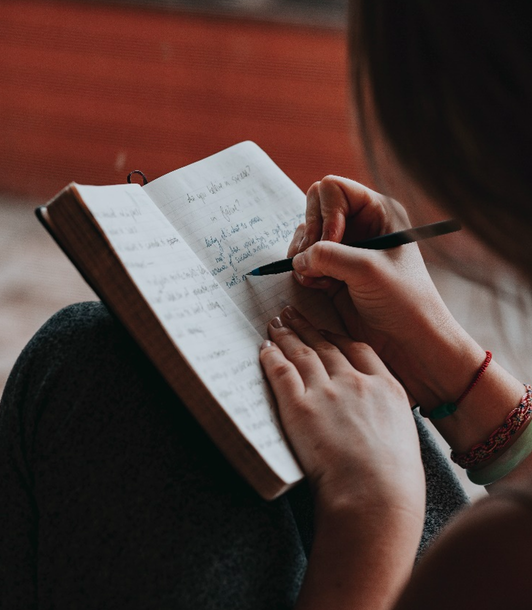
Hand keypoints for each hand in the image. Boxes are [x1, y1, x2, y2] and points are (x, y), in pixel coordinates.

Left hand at [260, 305, 425, 517]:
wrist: (375, 497)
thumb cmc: (394, 480)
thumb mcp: (403, 437)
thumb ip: (384, 417)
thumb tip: (371, 420)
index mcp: (385, 386)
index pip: (357, 349)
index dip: (336, 335)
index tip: (325, 330)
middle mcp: (355, 381)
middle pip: (325, 345)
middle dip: (306, 327)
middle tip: (292, 314)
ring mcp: (327, 391)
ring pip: (302, 352)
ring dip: (286, 335)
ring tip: (276, 323)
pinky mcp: (299, 407)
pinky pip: (281, 372)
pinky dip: (271, 357)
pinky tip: (265, 349)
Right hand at [287, 176, 482, 409]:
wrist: (409, 340)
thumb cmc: (403, 300)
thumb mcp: (367, 270)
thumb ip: (328, 255)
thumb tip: (298, 258)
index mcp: (378, 211)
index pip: (333, 189)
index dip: (326, 213)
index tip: (333, 243)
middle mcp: (359, 225)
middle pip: (313, 208)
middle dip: (310, 235)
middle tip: (316, 262)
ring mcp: (344, 248)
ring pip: (305, 236)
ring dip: (304, 256)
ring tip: (319, 278)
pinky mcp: (332, 271)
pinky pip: (304, 260)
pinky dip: (304, 271)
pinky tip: (320, 287)